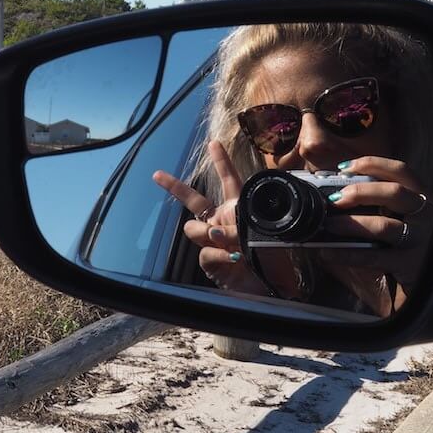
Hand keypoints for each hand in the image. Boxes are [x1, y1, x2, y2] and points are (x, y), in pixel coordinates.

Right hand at [152, 141, 301, 297]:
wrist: (274, 289)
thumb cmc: (276, 259)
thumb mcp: (262, 235)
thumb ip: (236, 229)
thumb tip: (213, 233)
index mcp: (238, 209)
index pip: (229, 181)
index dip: (221, 161)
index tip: (214, 143)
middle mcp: (222, 222)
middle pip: (193, 200)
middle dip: (174, 186)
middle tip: (156, 175)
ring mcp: (214, 242)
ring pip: (193, 228)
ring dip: (209, 233)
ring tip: (230, 243)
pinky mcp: (210, 262)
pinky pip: (205, 252)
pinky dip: (219, 255)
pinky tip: (234, 259)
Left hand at [317, 156, 432, 313]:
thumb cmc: (414, 241)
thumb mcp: (408, 215)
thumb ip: (383, 201)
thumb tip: (337, 191)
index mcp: (423, 196)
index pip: (401, 171)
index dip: (372, 164)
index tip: (344, 167)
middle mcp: (426, 214)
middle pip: (394, 192)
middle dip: (360, 192)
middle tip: (335, 198)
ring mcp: (421, 239)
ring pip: (383, 225)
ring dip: (350, 223)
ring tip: (328, 224)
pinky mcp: (410, 264)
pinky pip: (373, 257)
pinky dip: (346, 254)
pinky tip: (328, 252)